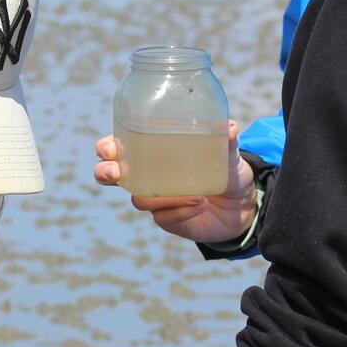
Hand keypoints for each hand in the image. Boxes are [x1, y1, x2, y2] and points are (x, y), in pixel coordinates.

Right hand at [95, 119, 256, 243]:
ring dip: (163, 197)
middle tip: (115, 173)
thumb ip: (226, 141)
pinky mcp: (166, 219)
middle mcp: (147, 176)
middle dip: (104, 173)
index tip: (111, 148)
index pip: (117, 147)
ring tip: (196, 195)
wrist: (242, 206)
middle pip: (108, 175)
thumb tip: (228, 127)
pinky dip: (180, 211)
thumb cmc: (227, 172)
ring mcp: (155, 199)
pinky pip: (162, 217)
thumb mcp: (228, 154)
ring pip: (138, 199)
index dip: (106, 148)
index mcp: (153, 152)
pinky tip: (200, 204)